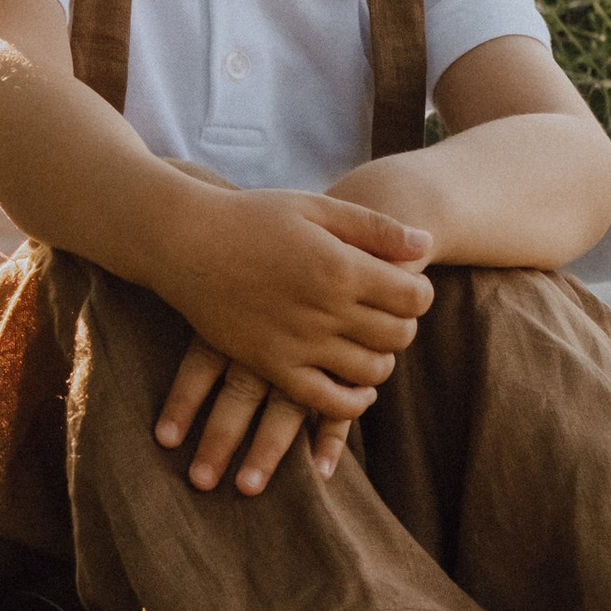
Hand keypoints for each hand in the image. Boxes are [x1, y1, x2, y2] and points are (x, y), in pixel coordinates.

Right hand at [145, 190, 434, 493]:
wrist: (185, 242)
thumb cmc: (252, 217)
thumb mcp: (316, 208)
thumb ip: (374, 228)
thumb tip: (426, 244)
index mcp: (341, 267)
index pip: (414, 296)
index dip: (420, 291)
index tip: (406, 284)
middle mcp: (325, 310)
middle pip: (398, 335)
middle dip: (404, 324)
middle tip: (389, 312)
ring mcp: (299, 343)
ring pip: (371, 371)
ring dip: (383, 360)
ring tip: (371, 343)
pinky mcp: (272, 367)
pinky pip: (327, 401)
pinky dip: (352, 402)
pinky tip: (357, 389)